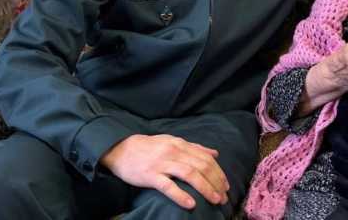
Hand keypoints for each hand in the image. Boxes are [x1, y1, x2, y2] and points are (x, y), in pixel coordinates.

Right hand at [100, 134, 228, 209]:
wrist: (121, 149)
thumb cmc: (149, 147)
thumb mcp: (172, 142)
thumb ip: (194, 147)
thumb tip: (215, 153)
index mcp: (180, 144)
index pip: (205, 158)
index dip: (218, 172)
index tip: (226, 185)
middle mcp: (174, 152)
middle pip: (201, 166)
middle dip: (216, 182)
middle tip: (224, 196)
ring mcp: (162, 164)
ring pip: (189, 174)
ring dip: (205, 188)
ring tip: (215, 199)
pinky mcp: (150, 176)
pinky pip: (168, 186)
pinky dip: (181, 195)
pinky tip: (191, 204)